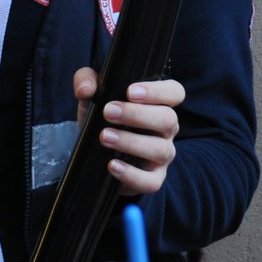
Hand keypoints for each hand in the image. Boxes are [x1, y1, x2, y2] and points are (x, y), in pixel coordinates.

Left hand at [73, 67, 183, 195]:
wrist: (95, 154)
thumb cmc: (103, 118)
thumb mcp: (92, 95)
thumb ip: (86, 80)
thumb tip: (86, 89)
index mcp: (159, 104)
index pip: (174, 92)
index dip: (158, 91)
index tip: (130, 91)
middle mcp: (166, 129)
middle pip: (168, 119)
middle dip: (137, 115)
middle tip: (108, 112)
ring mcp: (163, 155)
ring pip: (160, 149)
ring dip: (131, 142)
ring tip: (104, 137)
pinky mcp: (153, 179)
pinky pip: (151, 181)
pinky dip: (132, 174)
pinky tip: (112, 165)